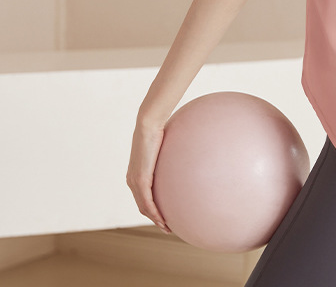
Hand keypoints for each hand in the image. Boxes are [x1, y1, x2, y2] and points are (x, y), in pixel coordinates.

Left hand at [126, 119, 171, 233]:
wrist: (148, 124)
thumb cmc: (159, 130)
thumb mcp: (164, 146)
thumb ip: (169, 155)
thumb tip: (186, 152)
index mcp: (136, 174)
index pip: (143, 197)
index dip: (152, 208)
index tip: (164, 215)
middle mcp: (132, 180)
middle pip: (142, 206)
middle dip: (154, 218)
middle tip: (167, 226)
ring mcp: (135, 181)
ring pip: (144, 207)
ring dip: (155, 219)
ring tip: (166, 227)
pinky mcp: (140, 179)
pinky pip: (147, 202)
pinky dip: (154, 213)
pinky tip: (163, 220)